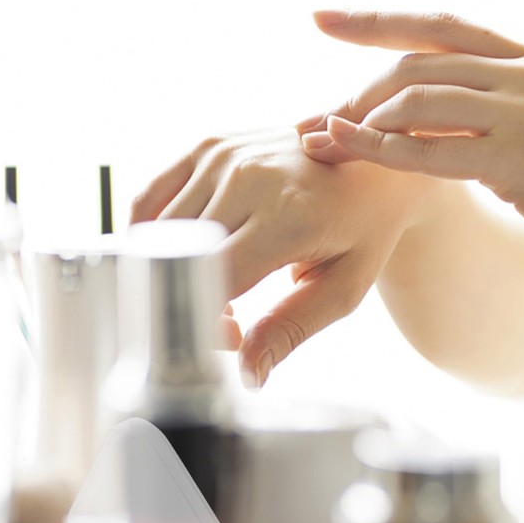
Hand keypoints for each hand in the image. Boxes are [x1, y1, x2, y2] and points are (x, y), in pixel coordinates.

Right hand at [130, 128, 433, 387]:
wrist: (374, 164)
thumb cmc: (363, 229)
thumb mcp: (342, 288)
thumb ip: (290, 330)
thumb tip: (248, 375)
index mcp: (288, 216)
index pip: (212, 282)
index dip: (209, 322)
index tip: (233, 336)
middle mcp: (248, 178)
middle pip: (180, 260)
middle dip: (192, 302)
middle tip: (231, 316)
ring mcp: (222, 156)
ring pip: (159, 236)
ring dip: (175, 274)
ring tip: (221, 284)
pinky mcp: (206, 146)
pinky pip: (149, 202)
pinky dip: (156, 240)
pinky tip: (191, 255)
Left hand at [298, 10, 523, 287]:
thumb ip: (505, 114)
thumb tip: (453, 126)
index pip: (440, 25)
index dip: (376, 20)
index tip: (323, 17)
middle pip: (417, 61)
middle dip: (354, 87)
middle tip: (313, 116)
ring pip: (418, 98)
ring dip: (361, 119)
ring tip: (325, 141)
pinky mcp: (519, 162)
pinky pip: (432, 150)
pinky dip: (383, 150)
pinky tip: (348, 149)